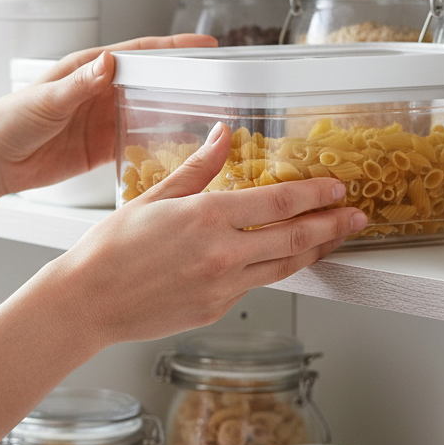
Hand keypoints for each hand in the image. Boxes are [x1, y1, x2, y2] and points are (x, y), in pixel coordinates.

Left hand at [0, 34, 215, 195]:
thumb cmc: (9, 120)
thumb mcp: (46, 99)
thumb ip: (78, 84)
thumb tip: (108, 63)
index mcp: (89, 69)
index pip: (140, 53)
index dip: (174, 50)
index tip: (206, 48)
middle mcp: (101, 91)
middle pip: (153, 81)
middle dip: (186, 80)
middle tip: (222, 83)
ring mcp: (103, 120)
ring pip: (150, 112)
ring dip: (177, 114)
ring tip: (212, 118)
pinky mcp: (101, 148)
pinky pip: (137, 145)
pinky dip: (158, 147)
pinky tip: (179, 152)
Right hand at [53, 121, 368, 347]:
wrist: (87, 301)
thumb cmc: (109, 250)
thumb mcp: (154, 197)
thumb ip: (197, 167)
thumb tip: (222, 136)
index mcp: (207, 218)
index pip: (279, 203)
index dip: (315, 194)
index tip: (336, 188)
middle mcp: (222, 253)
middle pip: (295, 237)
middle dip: (332, 225)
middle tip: (356, 216)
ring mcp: (222, 286)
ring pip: (285, 266)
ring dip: (316, 251)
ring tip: (335, 239)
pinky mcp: (216, 308)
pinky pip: (255, 285)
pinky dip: (274, 270)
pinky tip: (282, 260)